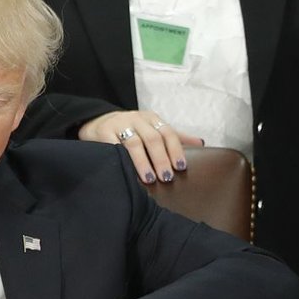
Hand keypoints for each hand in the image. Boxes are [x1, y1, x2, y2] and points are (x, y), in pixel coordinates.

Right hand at [78, 110, 203, 184]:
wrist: (98, 121)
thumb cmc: (131, 130)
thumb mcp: (153, 129)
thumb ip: (175, 137)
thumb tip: (201, 144)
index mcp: (151, 119)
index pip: (168, 133)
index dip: (175, 150)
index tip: (180, 167)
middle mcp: (137, 119)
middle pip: (153, 139)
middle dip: (161, 159)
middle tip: (166, 177)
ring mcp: (119, 125)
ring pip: (134, 143)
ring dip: (143, 162)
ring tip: (149, 178)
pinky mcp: (103, 132)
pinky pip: (114, 146)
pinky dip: (122, 159)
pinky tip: (126, 171)